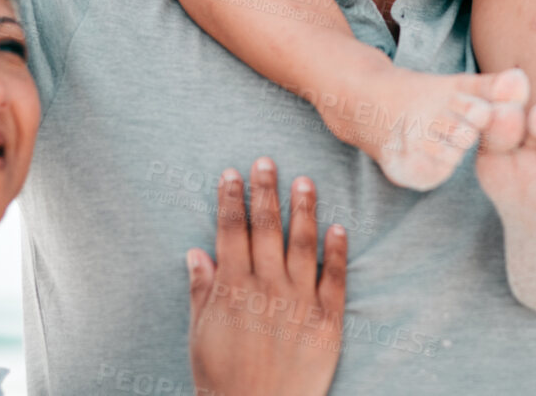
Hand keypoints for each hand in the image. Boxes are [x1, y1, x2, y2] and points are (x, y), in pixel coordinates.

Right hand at [188, 159, 346, 395]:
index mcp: (233, 289)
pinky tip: (338, 226)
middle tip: (267, 161)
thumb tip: (196, 252)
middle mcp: (268, 288)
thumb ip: (201, 291)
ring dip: (303, 209)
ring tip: (304, 181)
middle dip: (265, 191)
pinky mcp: (329, 321)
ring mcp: (301, 303)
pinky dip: (338, 250)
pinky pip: (336, 277)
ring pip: (303, 243)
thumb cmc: (222, 380)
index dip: (231, 199)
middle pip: (266, 228)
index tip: (232, 174)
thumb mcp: (201, 335)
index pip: (231, 231)